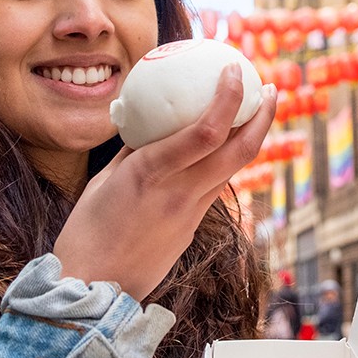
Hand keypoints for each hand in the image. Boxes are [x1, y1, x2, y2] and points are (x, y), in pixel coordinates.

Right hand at [52, 65, 276, 300]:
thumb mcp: (105, 179)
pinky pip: (216, 187)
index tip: (235, 69)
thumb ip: (133, 149)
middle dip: (263, 115)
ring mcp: (191, 214)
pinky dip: (226, 161)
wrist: (93, 288)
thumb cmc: (87, 230)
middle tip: (271, 87)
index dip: (229, 97)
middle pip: (240, 151)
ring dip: (253, 136)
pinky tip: (224, 147)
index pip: (206, 131)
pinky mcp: (193, 228)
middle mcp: (180, 193)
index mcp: (151, 174)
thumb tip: (150, 119)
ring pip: (234, 169)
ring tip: (258, 110)